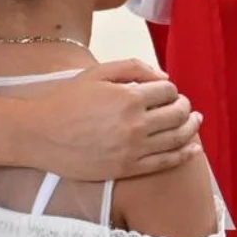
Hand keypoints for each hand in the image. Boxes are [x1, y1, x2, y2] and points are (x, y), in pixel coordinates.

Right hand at [20, 58, 203, 180]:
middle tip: (184, 105)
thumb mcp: (98, 72)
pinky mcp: (127, 168)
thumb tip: (164, 78)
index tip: (167, 92)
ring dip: (191, 129)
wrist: (41, 135)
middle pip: (177, 115)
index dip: (172, 90)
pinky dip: (184, 154)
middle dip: (185, 107)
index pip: (168, 92)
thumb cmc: (68, 101)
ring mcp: (133, 149)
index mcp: (129, 97)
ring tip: (196, 122)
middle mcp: (135, 125)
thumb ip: (134, 67)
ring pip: (177, 139)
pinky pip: (165, 162)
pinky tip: (193, 148)